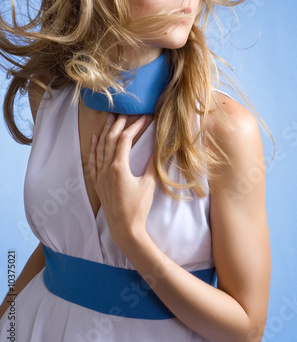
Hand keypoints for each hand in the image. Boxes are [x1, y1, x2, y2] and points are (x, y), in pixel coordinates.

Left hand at [88, 114, 156, 249]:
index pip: (125, 140)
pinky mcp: (98, 182)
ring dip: (105, 131)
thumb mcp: (149, 185)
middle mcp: (107, 168)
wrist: (124, 228)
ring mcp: (100, 175)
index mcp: (119, 167)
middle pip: (110, 139)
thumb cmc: (138, 208)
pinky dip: (94, 148)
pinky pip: (93, 161)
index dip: (134, 126)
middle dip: (118, 124)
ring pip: (100, 148)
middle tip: (125, 113)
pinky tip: (95, 138)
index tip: (143, 118)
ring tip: (110, 118)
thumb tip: (157, 150)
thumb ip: (152, 166)